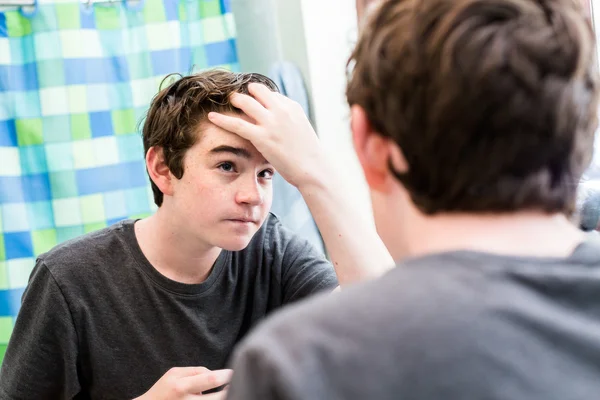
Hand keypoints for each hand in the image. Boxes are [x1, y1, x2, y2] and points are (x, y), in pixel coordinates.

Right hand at [134, 367, 231, 398]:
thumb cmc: (164, 389)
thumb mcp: (175, 373)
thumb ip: (196, 371)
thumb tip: (215, 374)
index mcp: (181, 386)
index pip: (209, 379)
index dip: (225, 376)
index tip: (234, 373)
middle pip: (215, 399)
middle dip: (229, 392)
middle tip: (238, 385)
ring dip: (223, 397)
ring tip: (230, 392)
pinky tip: (218, 396)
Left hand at [207, 83, 326, 188]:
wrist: (314, 168)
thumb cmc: (307, 154)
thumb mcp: (300, 129)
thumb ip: (287, 121)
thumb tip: (274, 121)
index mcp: (291, 106)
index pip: (269, 94)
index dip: (259, 98)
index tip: (250, 102)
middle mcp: (281, 110)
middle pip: (256, 90)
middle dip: (245, 93)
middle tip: (234, 98)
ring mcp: (271, 122)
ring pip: (245, 101)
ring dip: (234, 100)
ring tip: (226, 103)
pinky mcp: (262, 137)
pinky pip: (237, 123)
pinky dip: (222, 119)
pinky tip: (211, 117)